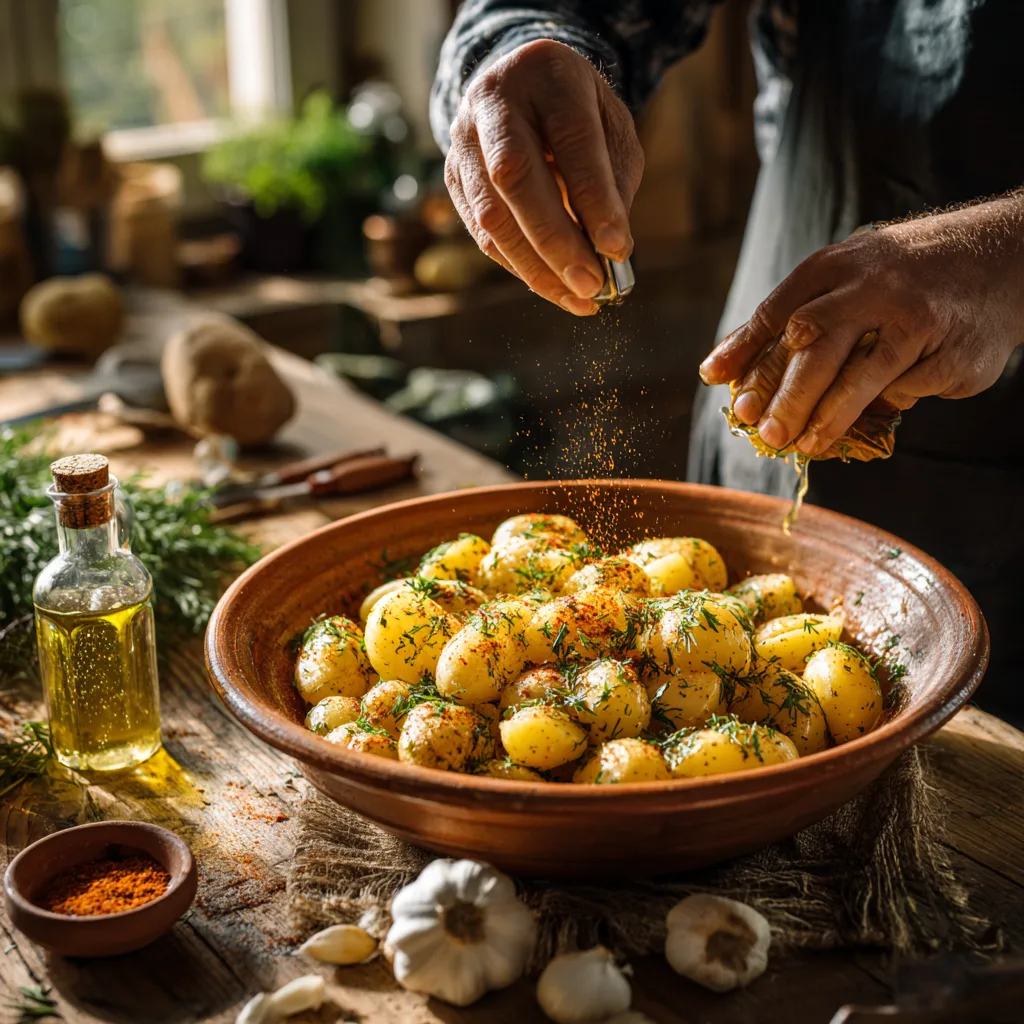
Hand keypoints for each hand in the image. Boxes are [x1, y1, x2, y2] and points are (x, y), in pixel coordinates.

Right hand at [445, 39, 643, 314]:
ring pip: (491, 214)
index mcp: (547, 75)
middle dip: (556, 241)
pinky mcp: (452, 177)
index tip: (617, 250)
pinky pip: (482, 232)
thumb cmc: (577, 114)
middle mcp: (494, 101)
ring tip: (578, 299)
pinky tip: (552, 286)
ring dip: (535, 267)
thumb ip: (613, 183)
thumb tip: (610, 254)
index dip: (593, 199)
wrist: (521, 86)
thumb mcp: (610, 129)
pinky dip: (519, 266)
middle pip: (516, 177)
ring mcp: (463, 140)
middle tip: (591, 285)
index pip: (571, 141)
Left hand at [699, 194, 1023, 454]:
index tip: (716, 383)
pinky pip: (910, 387)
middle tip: (766, 432)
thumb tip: (722, 371)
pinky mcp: (953, 348)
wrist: (1001, 256)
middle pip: (817, 344)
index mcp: (837, 266)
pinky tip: (878, 413)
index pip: (779, 310)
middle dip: (786, 394)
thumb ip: (789, 318)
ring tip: (804, 445)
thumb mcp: (845, 277)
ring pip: (863, 374)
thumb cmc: (900, 278)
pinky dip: (890, 403)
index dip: (746, 350)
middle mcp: (874, 285)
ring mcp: (917, 316)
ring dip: (829, 416)